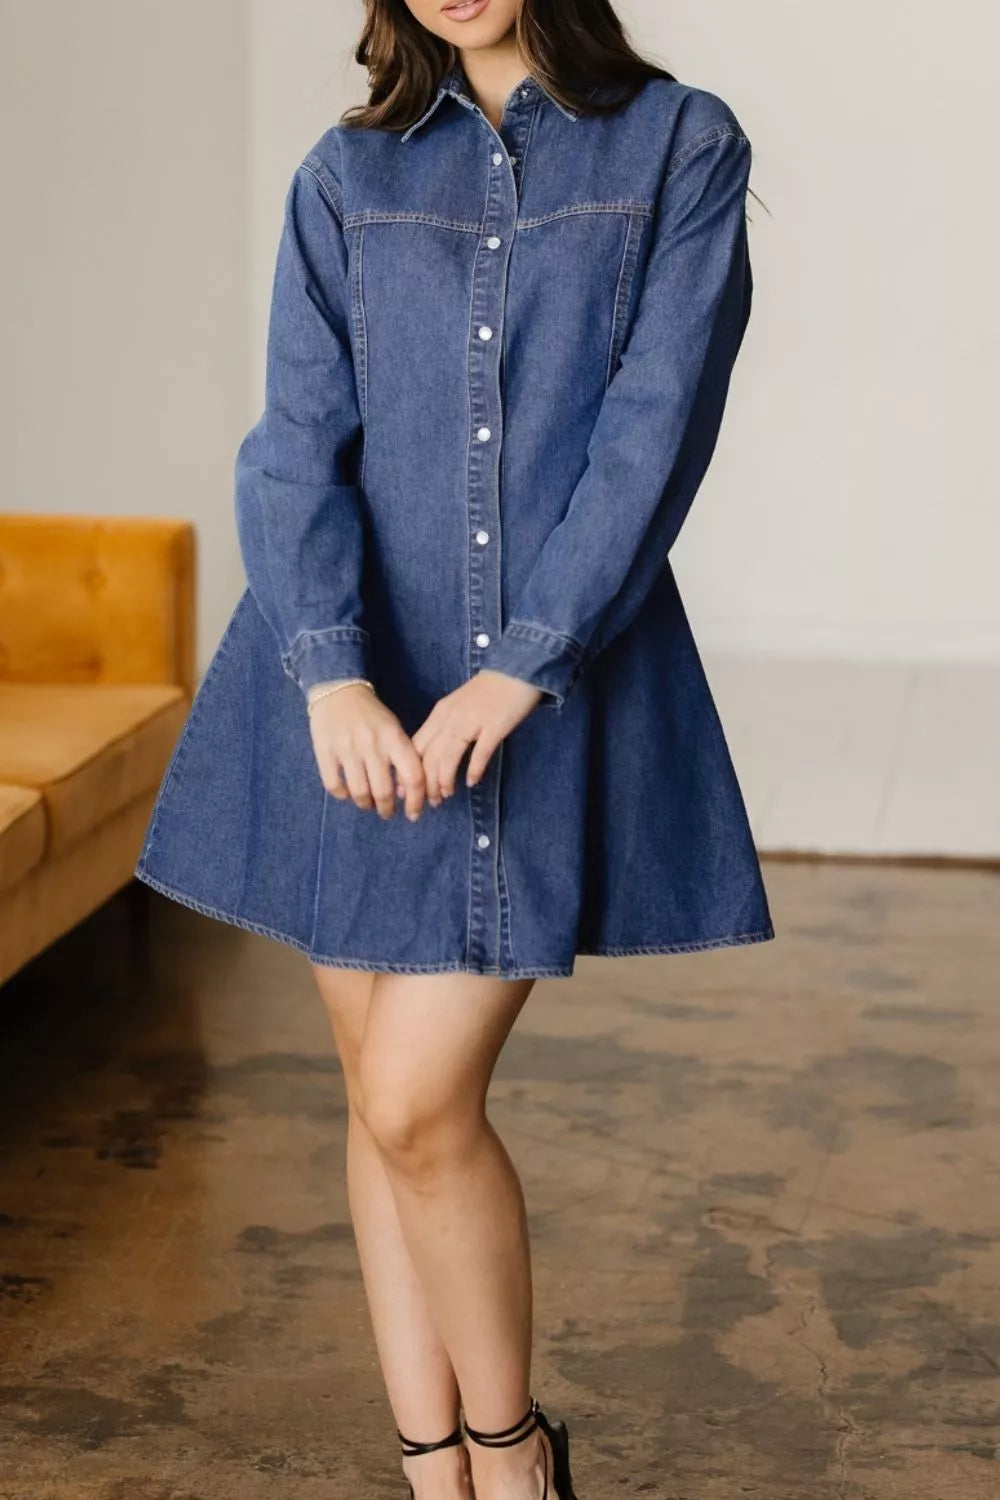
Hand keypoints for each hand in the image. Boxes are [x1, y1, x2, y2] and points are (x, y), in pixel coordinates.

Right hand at [308, 685, 426, 819]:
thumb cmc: (371, 713)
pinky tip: (347, 793)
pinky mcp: (324, 751)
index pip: (413, 776)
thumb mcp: (393, 728)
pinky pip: (334, 785)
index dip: (417, 800)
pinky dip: (343, 795)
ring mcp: (346, 748)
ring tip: (369, 805)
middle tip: (388, 812)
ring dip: (366, 805)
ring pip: (360, 792)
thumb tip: (407, 791)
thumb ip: (401, 756)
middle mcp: (372, 744)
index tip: (414, 813)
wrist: (338, 689)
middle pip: (384, 791)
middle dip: (388, 809)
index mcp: (393, 737)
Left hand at [411, 669, 543, 803]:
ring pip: (448, 756)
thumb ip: (446, 729)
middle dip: (425, 784)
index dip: (410, 772)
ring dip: (444, 780)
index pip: (417, 747)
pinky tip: (471, 782)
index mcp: (440, 714)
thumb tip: (435, 757)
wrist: (516, 669)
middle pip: (429, 756)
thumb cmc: (488, 691)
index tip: (408, 792)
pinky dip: (473, 769)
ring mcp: (472, 721)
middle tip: (427, 804)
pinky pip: (480, 752)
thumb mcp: (458, 707)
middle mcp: (451, 718)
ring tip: (445, 796)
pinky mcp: (494, 726)